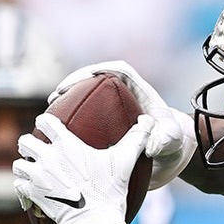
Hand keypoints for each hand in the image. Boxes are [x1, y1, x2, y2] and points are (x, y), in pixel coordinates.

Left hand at [13, 112, 150, 223]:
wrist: (94, 223)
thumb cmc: (109, 191)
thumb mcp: (125, 162)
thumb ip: (136, 138)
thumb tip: (149, 120)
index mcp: (67, 145)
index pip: (45, 122)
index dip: (46, 123)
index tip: (49, 127)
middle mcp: (48, 158)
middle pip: (25, 141)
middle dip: (31, 145)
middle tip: (41, 151)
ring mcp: (38, 177)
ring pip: (19, 164)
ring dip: (26, 166)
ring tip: (36, 171)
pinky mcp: (33, 194)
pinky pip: (19, 185)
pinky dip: (24, 187)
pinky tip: (34, 189)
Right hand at [51, 61, 194, 188]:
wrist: (170, 155)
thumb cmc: (173, 141)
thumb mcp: (172, 140)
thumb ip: (164, 139)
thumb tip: (150, 145)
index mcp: (140, 89)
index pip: (119, 70)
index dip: (100, 68)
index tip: (83, 78)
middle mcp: (124, 94)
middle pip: (95, 78)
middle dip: (74, 82)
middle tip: (57, 95)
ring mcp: (113, 106)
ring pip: (86, 95)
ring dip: (67, 99)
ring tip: (51, 109)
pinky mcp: (105, 120)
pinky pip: (85, 113)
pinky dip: (71, 118)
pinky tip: (57, 128)